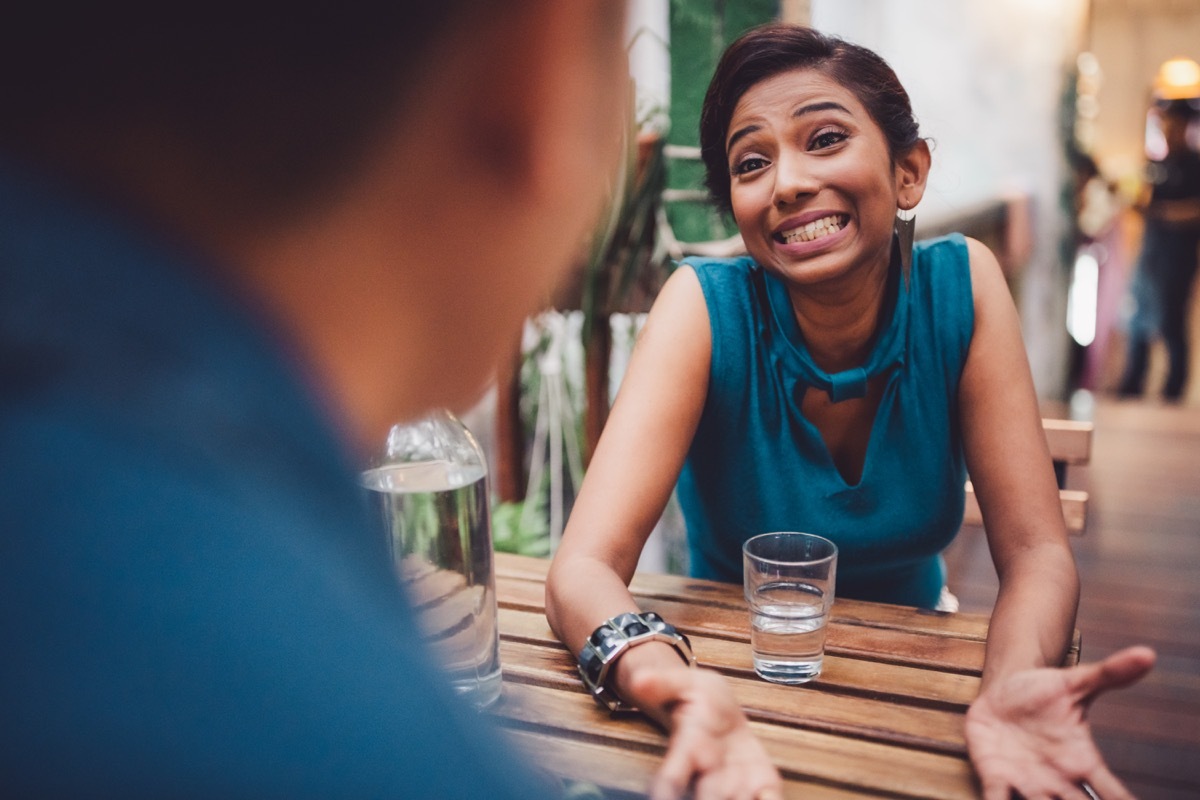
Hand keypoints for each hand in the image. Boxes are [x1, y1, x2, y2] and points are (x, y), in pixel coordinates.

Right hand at [630, 666, 782, 799]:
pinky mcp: (761, 782)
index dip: (668, 788)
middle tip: (712, 796)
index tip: (663, 795)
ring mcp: (736, 780)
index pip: (673, 775)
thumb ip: (662, 682)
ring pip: (735, 799)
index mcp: (689, 747)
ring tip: (743, 796)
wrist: (722, 712)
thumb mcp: (682, 682)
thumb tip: (639, 679)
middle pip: (708, 796)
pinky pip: (768, 798)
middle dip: (709, 799)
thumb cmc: (699, 699)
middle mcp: (710, 772)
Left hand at [965, 646, 1155, 799]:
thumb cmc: (1043, 692)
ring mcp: (1027, 782)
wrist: (1001, 692)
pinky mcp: (996, 775)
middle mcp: (1058, 779)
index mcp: (1082, 760)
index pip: (1111, 792)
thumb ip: (1110, 673)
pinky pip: (997, 797)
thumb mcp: (1075, 682)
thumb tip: (1147, 654)